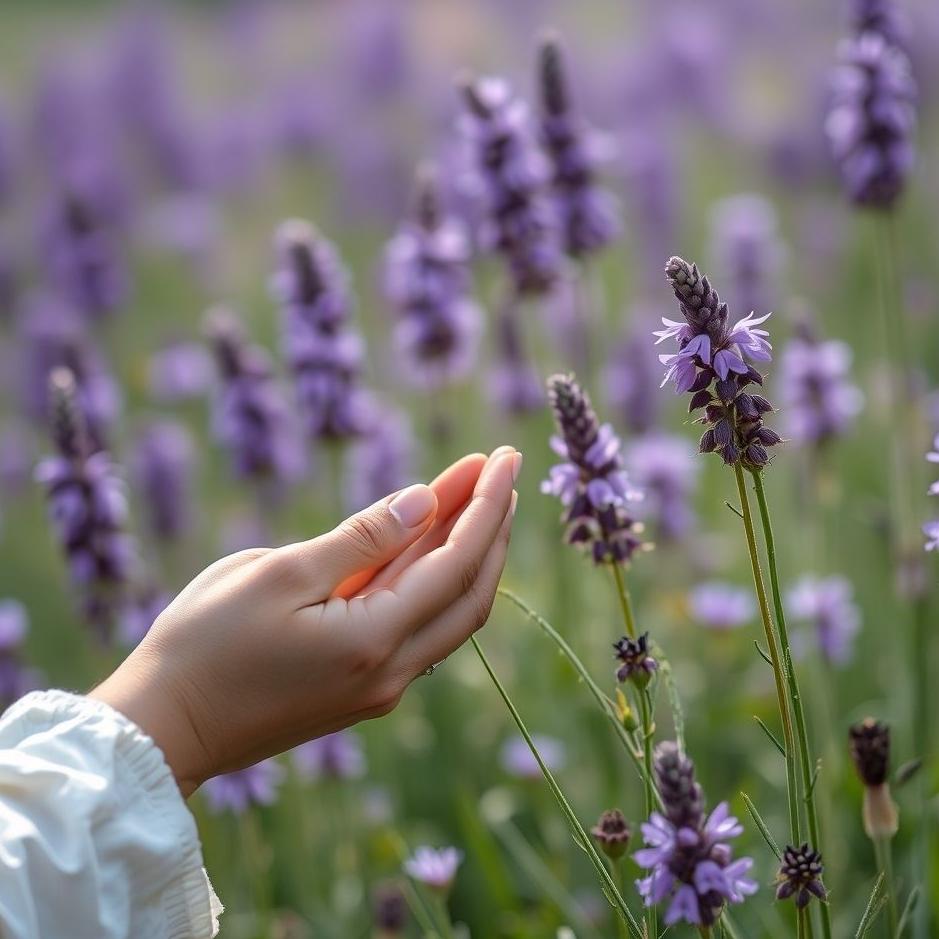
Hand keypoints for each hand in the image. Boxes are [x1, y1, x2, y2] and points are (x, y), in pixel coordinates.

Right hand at [91, 447, 519, 795]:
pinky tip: (431, 545)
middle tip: (503, 469)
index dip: (486, 505)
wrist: (160, 732)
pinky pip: (418, 626)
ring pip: (448, 611)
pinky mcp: (360, 689)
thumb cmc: (204, 645)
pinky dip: (433, 580)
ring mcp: (379, 687)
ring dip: (468, 552)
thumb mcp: (278, 574)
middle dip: (491, 526)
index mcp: (375, 642)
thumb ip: (361, 540)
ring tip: (478, 497)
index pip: (457, 562)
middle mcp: (393, 673)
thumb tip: (424, 501)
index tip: (506, 456)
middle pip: (470, 591)